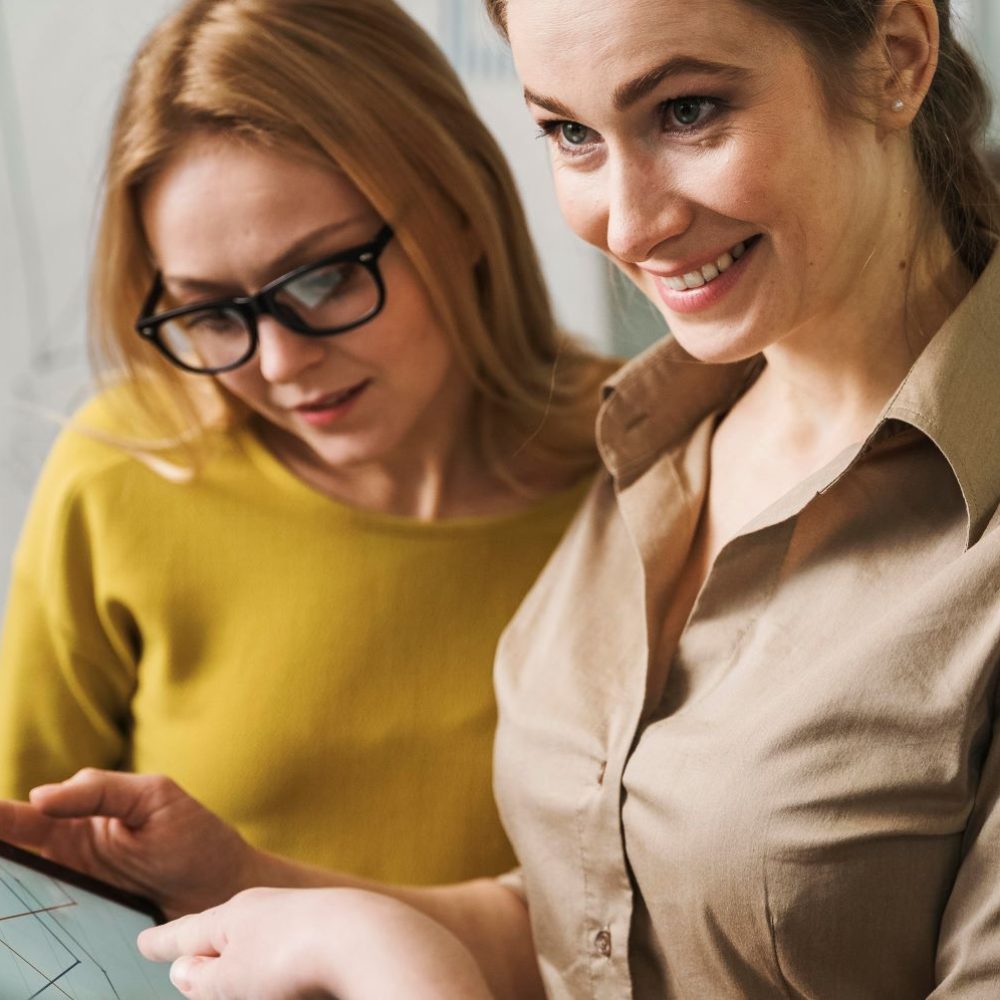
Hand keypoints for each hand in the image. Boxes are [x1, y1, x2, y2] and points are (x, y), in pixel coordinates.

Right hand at [0, 768, 254, 917]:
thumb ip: (99, 791)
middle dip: (0, 842)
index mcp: (81, 815)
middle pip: (16, 852)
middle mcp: (70, 854)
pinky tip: (14, 914)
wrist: (226, 888)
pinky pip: (49, 923)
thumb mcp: (152, 798)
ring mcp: (76, 889)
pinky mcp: (87, 922)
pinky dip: (29, 921)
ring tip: (4, 881)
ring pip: (25, 889)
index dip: (0, 818)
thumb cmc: (194, 837)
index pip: (25, 814)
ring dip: (11, 884)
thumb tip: (38, 797)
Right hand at [140, 886, 495, 999]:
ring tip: (228, 962)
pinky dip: (280, 957)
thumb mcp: (232, 979)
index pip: (186, 932)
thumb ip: (202, 977)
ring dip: (244, 956)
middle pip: (224, 929)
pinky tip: (287, 972)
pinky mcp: (329, 926)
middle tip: (180, 948)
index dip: (163, 943)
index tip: (144, 943)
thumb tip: (183, 968)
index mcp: (232, 915)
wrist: (365, 937)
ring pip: (260, 937)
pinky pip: (292, 944)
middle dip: (205, 943)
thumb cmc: (292, 958)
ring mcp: (299, 913)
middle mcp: (264, 907)